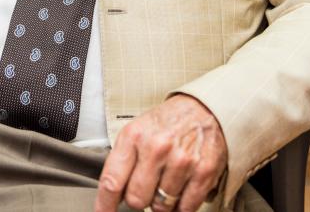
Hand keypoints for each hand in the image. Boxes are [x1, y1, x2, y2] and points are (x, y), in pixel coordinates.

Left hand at [96, 94, 226, 211]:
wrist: (204, 107)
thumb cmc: (168, 121)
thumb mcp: (138, 130)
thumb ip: (123, 160)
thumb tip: (113, 194)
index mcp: (134, 136)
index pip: (112, 181)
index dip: (105, 204)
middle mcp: (156, 147)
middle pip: (137, 199)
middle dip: (139, 198)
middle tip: (147, 186)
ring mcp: (181, 160)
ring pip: (162, 206)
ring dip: (163, 200)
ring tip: (168, 179)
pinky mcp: (204, 171)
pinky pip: (186, 208)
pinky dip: (182, 205)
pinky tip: (182, 187)